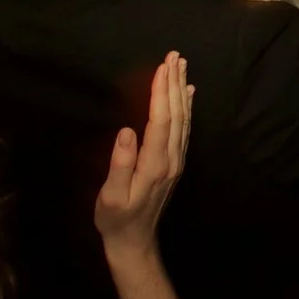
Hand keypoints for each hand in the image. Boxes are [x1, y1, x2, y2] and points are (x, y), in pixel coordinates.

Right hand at [93, 52, 192, 265]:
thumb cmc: (116, 220)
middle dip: (174, 83)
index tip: (161, 67)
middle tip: (174, 55)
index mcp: (154, 165)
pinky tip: (187, 94)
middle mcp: (170, 161)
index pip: (161, 121)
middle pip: (176, 115)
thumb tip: (126, 132)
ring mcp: (176, 162)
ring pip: (183, 120)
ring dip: (181, 91)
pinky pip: (184, 130)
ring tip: (181, 66)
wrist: (135, 243)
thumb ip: (120, 164)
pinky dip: (186, 109)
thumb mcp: (110, 196)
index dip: (162, 93)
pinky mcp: (174, 164)